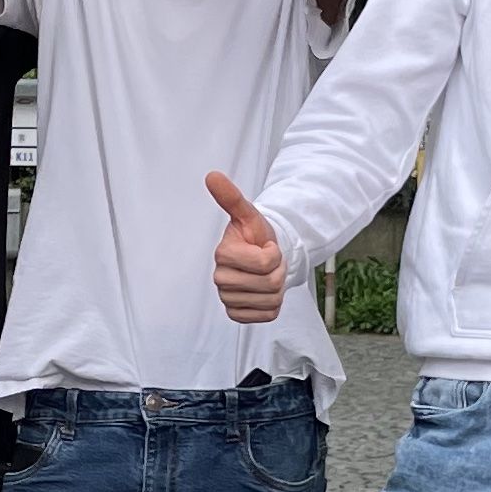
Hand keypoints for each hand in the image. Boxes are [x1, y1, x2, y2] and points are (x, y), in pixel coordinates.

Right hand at [205, 172, 286, 325]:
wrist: (261, 257)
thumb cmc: (255, 236)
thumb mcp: (249, 215)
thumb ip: (231, 197)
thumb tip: (212, 175)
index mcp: (222, 254)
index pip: (265, 262)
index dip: (274, 254)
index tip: (265, 246)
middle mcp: (220, 279)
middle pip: (270, 283)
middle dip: (278, 271)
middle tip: (268, 262)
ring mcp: (227, 299)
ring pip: (271, 300)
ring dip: (277, 288)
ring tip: (267, 276)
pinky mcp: (237, 314)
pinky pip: (267, 315)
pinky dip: (273, 305)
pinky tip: (264, 292)